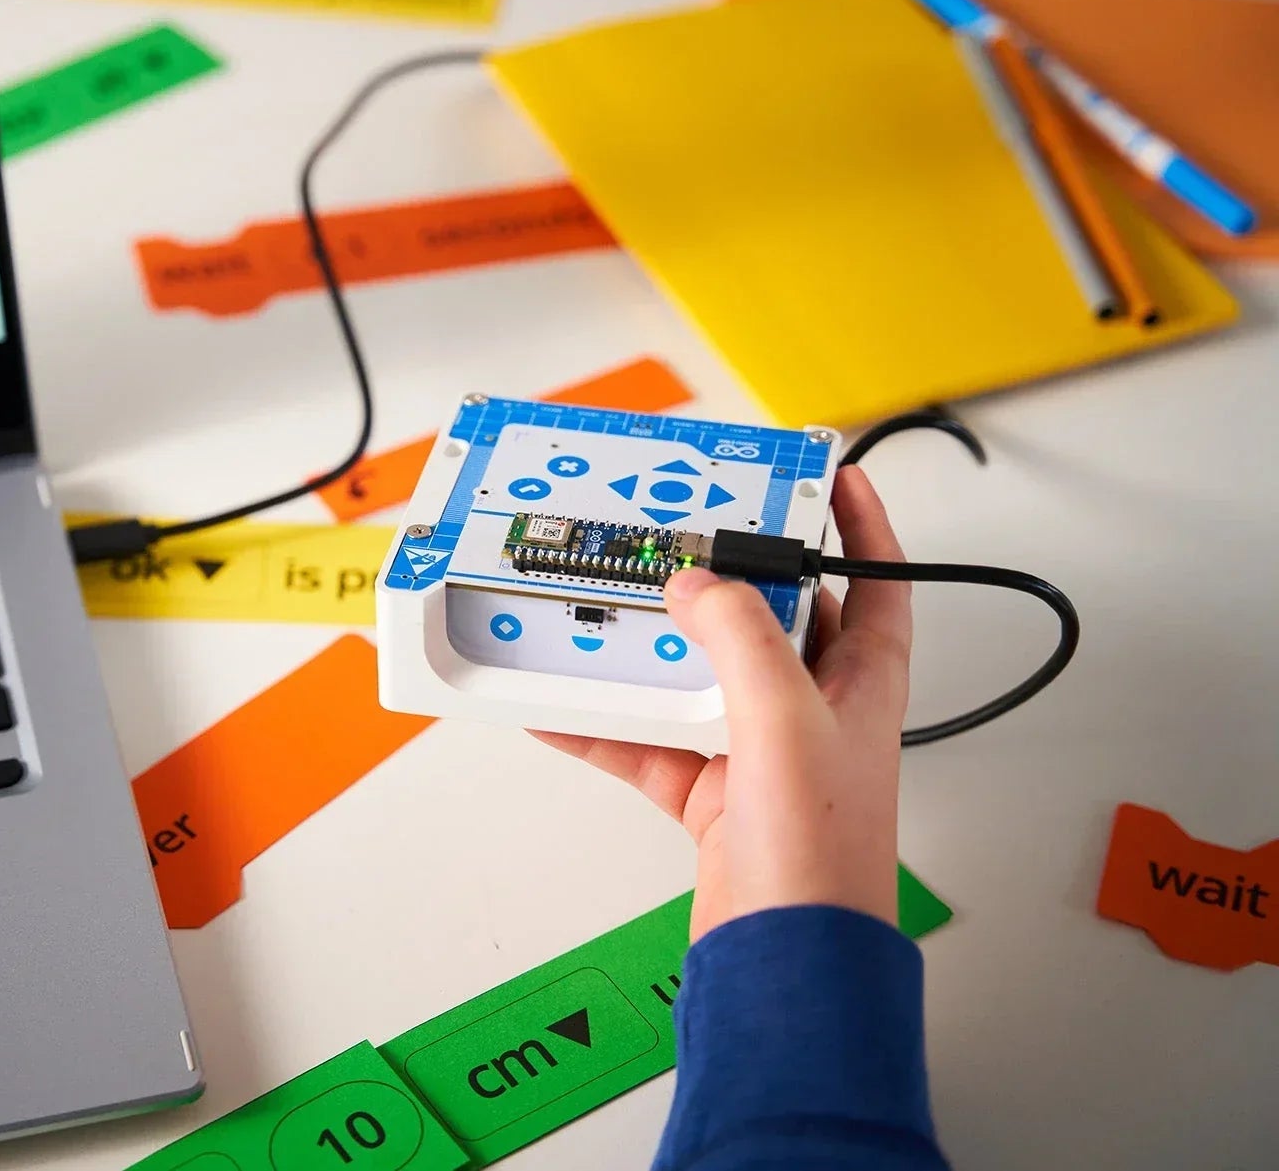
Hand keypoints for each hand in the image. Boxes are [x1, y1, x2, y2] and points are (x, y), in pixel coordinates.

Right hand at [533, 466, 911, 942]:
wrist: (784, 960)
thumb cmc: (821, 858)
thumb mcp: (784, 722)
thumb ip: (740, 639)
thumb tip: (698, 582)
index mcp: (861, 681)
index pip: (876, 578)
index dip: (860, 521)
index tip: (824, 472)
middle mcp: (815, 708)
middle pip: (768, 616)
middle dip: (721, 574)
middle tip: (675, 530)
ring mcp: (758, 750)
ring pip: (695, 673)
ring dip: (647, 645)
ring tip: (602, 606)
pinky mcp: (709, 791)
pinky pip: (646, 738)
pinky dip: (601, 721)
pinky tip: (556, 703)